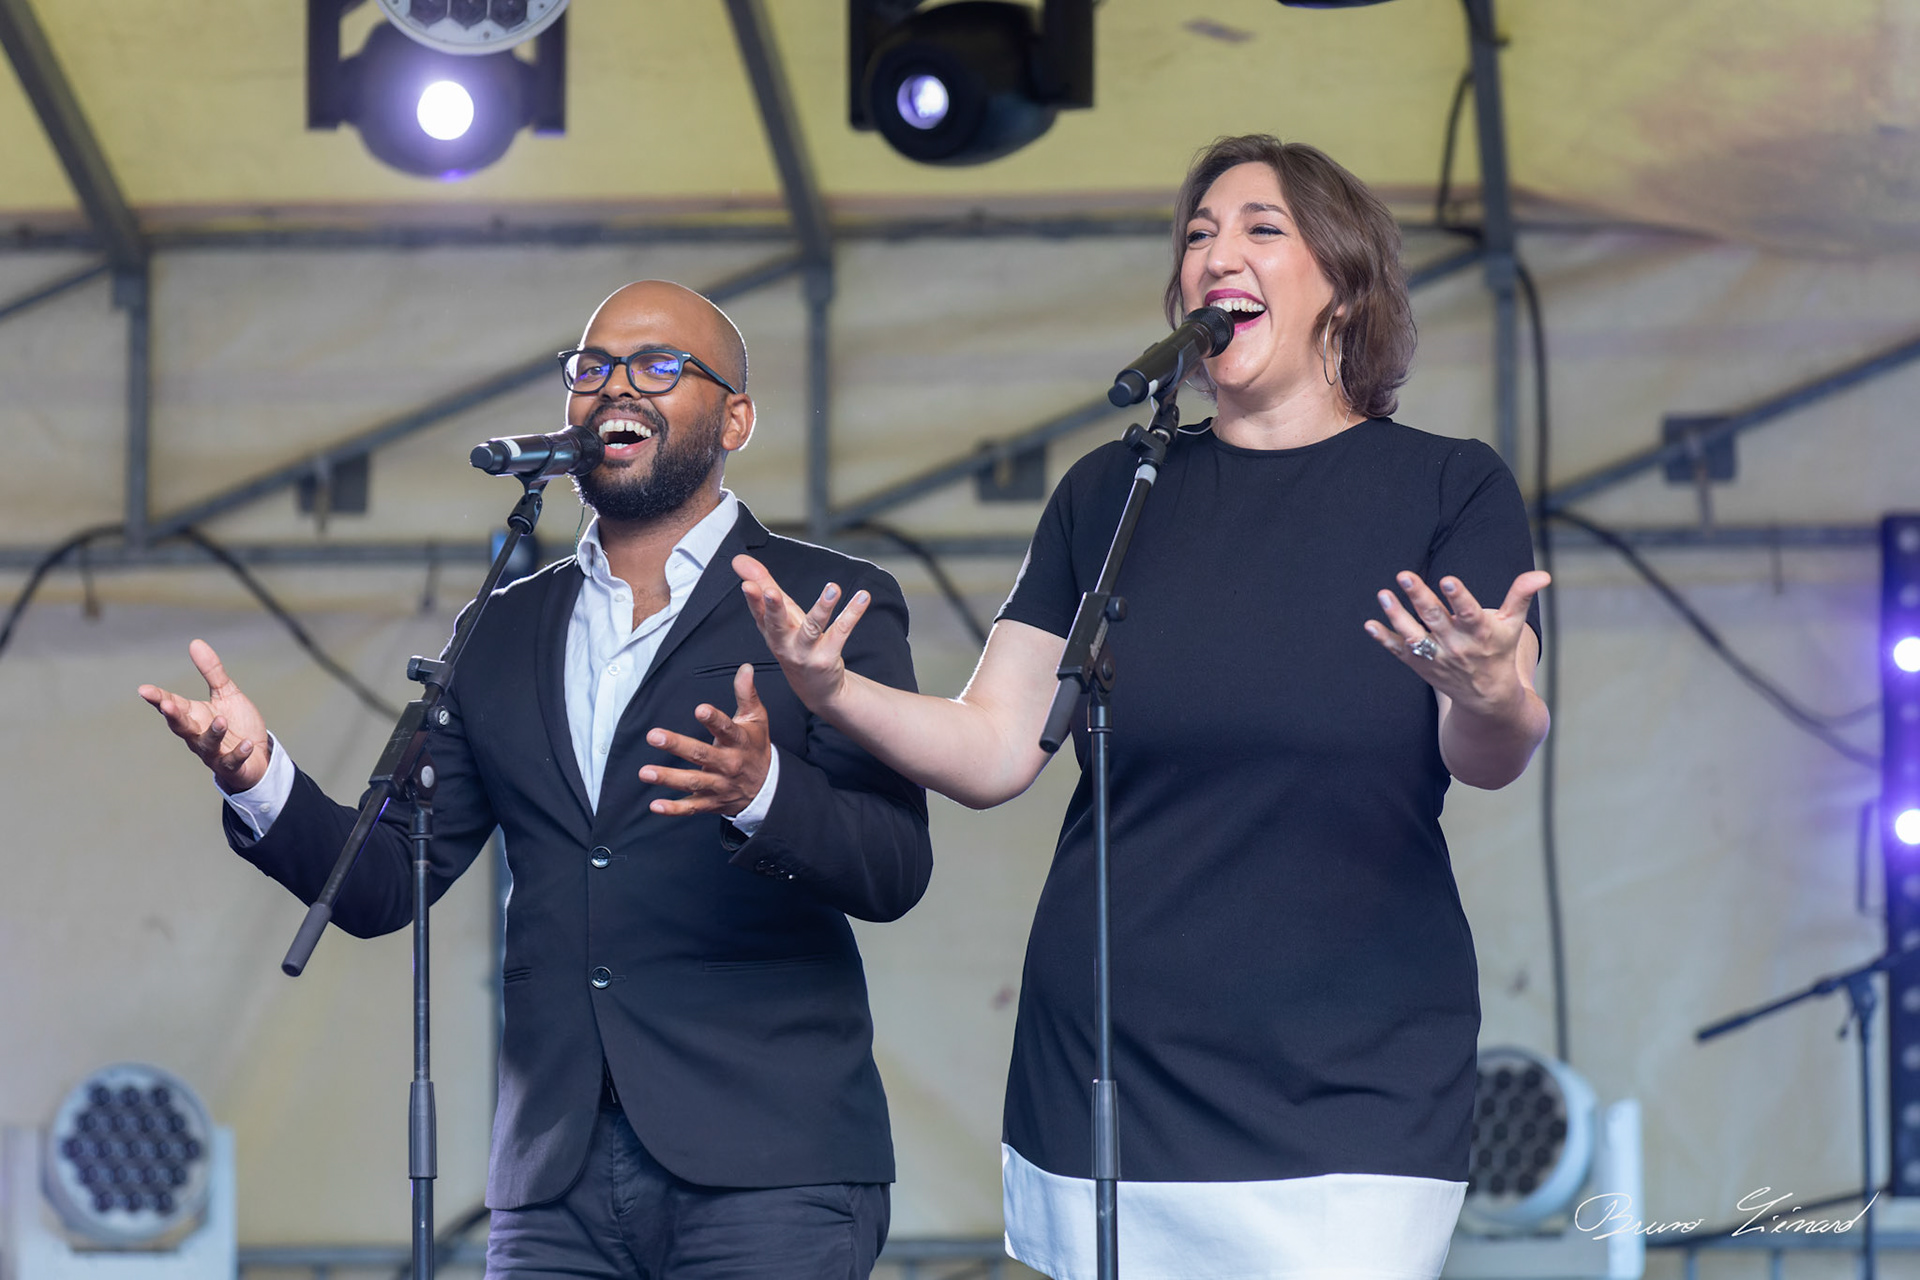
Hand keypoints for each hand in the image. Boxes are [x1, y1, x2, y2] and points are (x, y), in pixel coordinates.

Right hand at [137, 638, 272, 793]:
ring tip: (221, 720)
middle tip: (167, 704)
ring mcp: (214, 752)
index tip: (144, 690)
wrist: (257, 756)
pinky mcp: (232, 765)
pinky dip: (238, 753)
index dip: (158, 698)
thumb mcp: (226, 693)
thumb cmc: (236, 723)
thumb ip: (211, 672)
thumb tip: (195, 642)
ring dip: (213, 733)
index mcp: (194, 716)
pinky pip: (232, 761)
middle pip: (182, 726)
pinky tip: (247, 744)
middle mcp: (198, 735)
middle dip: (174, 717)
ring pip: (207, 744)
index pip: (172, 705)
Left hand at [641, 664, 772, 817]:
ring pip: (693, 782)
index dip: (715, 719)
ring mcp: (719, 785)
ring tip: (645, 772)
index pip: (727, 729)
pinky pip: (691, 807)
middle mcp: (729, 764)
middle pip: (702, 755)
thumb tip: (745, 668)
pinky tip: (655, 805)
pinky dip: (673, 809)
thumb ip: (747, 694)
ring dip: (668, 778)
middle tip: (654, 736)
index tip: (700, 710)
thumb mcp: (756, 719)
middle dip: (677, 745)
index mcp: (740, 742)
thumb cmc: (755, 747)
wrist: (767, 789)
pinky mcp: (711, 802)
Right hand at [732, 553, 869, 711]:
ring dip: (823, 607)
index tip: (747, 585)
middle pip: (776, 625)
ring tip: (833, 588)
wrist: (816, 688)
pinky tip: (863, 597)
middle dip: (773, 608)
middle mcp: (784, 643)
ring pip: (813, 628)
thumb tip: (738, 559)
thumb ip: (761, 583)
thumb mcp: (777, 615)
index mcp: (770, 630)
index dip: (752, 600)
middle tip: (770, 592)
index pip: (758, 613)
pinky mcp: (827, 657)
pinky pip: (841, 632)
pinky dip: (853, 613)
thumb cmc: (794, 643)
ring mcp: (806, 652)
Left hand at [1365, 569, 1549, 710]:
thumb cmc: (1499, 652)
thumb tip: (1542, 575)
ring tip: (1383, 595)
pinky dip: (1384, 639)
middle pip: (1435, 618)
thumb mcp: (1513, 625)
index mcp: (1480, 632)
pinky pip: (1399, 651)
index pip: (1469, 612)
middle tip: (1404, 575)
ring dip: (1396, 615)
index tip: (1447, 580)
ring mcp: (1436, 656)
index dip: (1458, 597)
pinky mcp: (1421, 665)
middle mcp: (1456, 644)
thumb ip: (1521, 596)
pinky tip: (1369, 624)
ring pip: (1413, 634)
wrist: (1487, 698)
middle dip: (1419, 596)